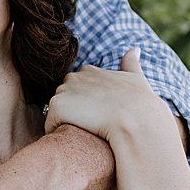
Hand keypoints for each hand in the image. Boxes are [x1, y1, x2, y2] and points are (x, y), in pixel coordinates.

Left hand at [43, 48, 166, 143]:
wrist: (135, 119)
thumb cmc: (139, 104)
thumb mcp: (137, 79)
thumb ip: (131, 64)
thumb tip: (134, 49)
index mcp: (91, 71)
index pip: (78, 86)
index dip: (86, 103)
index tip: (98, 115)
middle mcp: (75, 77)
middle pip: (64, 98)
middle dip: (73, 111)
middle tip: (92, 125)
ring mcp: (64, 90)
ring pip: (57, 111)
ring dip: (65, 122)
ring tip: (84, 132)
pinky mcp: (57, 105)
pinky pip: (50, 123)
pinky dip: (58, 132)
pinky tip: (74, 139)